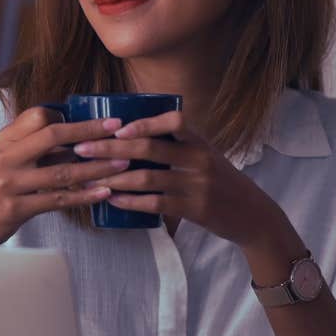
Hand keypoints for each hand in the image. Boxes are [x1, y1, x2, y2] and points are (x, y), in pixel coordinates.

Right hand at [0, 107, 131, 245]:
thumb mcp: (8, 160)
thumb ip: (36, 146)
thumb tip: (77, 133)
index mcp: (5, 140)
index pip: (39, 116)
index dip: (70, 117)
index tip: (97, 119)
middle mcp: (6, 156)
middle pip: (52, 135)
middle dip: (89, 131)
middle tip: (118, 129)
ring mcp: (9, 182)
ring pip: (61, 171)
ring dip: (96, 167)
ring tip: (123, 164)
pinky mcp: (15, 208)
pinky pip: (57, 199)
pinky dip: (84, 196)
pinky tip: (104, 193)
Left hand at [72, 109, 293, 251]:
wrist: (253, 215)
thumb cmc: (221, 182)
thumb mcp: (205, 156)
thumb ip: (177, 145)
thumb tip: (131, 135)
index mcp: (200, 141)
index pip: (175, 121)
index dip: (145, 122)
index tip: (117, 127)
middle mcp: (200, 159)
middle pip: (151, 148)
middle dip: (111, 148)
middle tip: (82, 148)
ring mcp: (197, 185)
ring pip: (148, 177)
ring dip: (114, 177)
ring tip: (89, 177)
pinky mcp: (194, 209)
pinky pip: (156, 204)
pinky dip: (130, 201)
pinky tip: (113, 200)